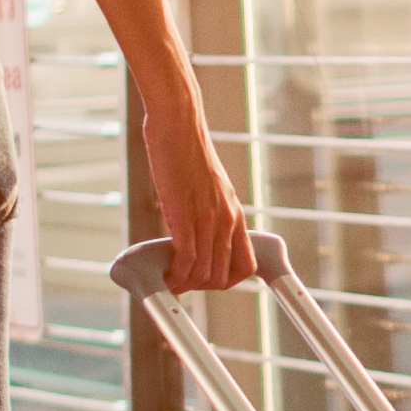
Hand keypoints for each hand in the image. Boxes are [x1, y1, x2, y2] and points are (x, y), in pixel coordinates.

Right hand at [143, 108, 255, 294]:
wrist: (179, 123)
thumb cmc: (186, 151)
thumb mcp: (207, 188)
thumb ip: (207, 212)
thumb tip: (194, 233)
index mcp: (234, 213)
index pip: (246, 265)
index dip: (225, 281)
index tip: (203, 280)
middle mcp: (227, 219)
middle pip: (222, 276)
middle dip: (199, 287)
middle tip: (178, 281)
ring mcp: (208, 218)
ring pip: (204, 273)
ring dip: (184, 285)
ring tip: (168, 281)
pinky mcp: (185, 214)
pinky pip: (186, 259)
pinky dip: (175, 275)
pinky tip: (164, 275)